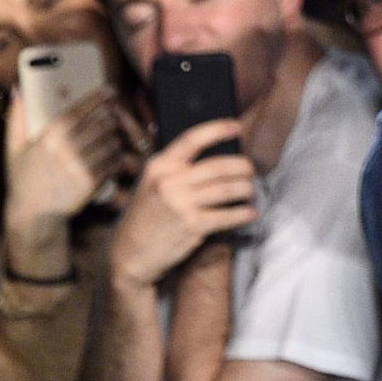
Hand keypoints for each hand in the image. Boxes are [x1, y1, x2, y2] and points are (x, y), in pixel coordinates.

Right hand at [2, 84, 139, 235]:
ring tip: (112, 135)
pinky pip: (114, 162)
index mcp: (49, 138)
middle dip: (110, 117)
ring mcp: (82, 167)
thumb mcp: (14, 147)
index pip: (79, 111)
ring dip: (115, 136)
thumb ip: (17, 118)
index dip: (97, 98)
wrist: (34, 214)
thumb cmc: (23, 178)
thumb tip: (17, 89)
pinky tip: (113, 155)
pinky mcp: (93, 183)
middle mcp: (67, 151)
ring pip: (111, 142)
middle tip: (113, 114)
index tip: (110, 90)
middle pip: (101, 124)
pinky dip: (117, 156)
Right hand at [107, 120, 256, 289]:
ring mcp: (180, 203)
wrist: (130, 253)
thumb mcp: (152, 185)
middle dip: (241, 166)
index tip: (237, 127)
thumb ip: (176, 170)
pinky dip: (243, 214)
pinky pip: (226, 215)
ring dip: (245, 189)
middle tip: (250, 169)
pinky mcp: (191, 225)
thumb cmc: (147, 216)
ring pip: (226, 189)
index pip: (192, 139)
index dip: (217, 130)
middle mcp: (169, 181)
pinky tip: (251, 213)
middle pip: (217, 166)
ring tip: (250, 190)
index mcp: (159, 166)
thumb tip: (217, 155)